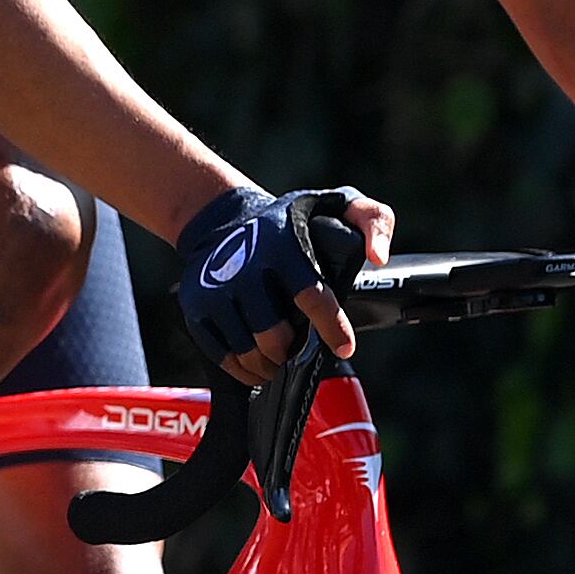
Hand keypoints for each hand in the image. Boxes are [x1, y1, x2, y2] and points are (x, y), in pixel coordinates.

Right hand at [172, 183, 392, 384]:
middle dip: (291, 352)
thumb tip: (378, 257)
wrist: (221, 219)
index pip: (312, 296)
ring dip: (268, 365)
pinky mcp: (196, 307)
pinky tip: (256, 366)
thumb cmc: (288, 221)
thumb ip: (372, 220)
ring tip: (278, 360)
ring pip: (247, 350)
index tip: (344, 346)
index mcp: (283, 246)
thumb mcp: (335, 204)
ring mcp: (216, 290)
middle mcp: (246, 269)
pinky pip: (221, 354)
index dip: (332, 328)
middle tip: (298, 351)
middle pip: (274, 335)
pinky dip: (242, 369)